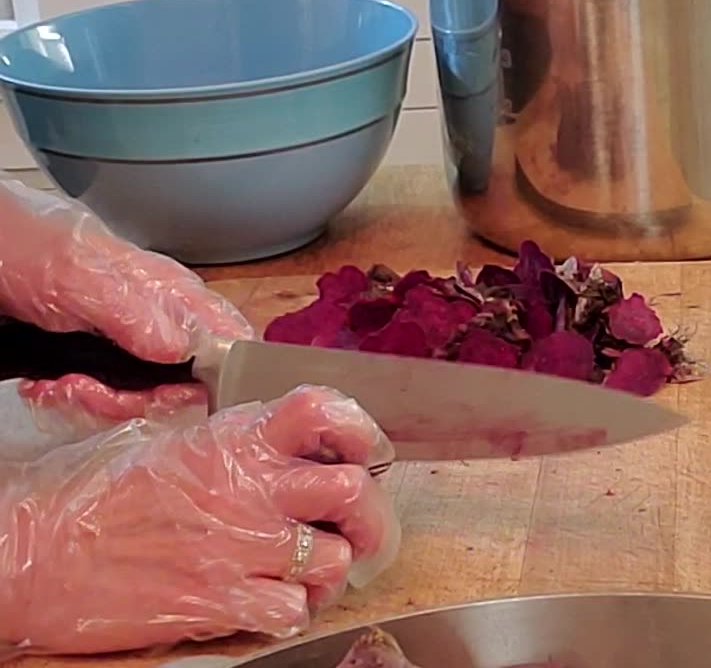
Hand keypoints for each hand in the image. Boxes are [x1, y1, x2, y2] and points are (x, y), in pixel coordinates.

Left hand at [0, 175, 252, 442]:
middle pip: (187, 384)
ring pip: (147, 399)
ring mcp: (134, 345)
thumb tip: (184, 349)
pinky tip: (51, 387)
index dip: (213, 379)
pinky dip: (78, 401)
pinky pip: (110, 400)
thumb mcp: (78, 276)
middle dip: (137, 400)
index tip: (165, 395)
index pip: (230, 340)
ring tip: (61, 386)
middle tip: (90, 390)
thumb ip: (133, 311)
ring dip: (100, 403)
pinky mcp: (105, 364)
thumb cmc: (29, 248)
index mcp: (173, 292)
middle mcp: (164, 322)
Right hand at [0, 385, 399, 655]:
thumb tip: (276, 434)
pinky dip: (292, 610)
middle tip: (357, 526)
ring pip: (337, 559)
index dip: (359, 428)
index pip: (323, 410)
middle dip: (368, 512)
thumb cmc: (88, 493)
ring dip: (332, 568)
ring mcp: (240, 547)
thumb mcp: (160, 439)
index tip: (367, 450)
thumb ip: (225, 435)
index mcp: (233, 438)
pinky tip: (271, 601)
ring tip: (309, 569)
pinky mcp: (221, 601)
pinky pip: (294, 610)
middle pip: (354, 491)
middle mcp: (249, 488)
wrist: (31, 552)